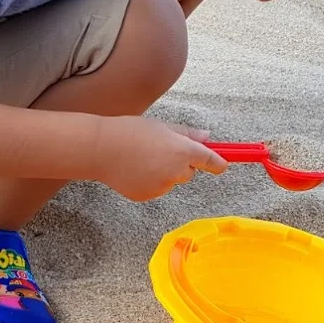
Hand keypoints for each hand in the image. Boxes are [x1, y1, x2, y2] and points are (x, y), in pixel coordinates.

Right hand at [92, 116, 226, 201]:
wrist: (100, 149)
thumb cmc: (129, 131)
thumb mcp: (161, 126)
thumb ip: (186, 134)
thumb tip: (207, 138)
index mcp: (182, 151)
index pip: (210, 161)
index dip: (219, 163)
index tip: (223, 164)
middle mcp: (176, 172)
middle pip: (188, 172)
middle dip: (181, 163)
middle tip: (160, 149)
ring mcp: (161, 187)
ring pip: (171, 181)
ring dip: (163, 172)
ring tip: (141, 158)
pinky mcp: (147, 196)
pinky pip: (156, 188)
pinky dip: (149, 181)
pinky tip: (133, 170)